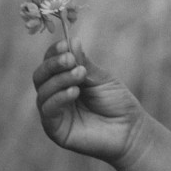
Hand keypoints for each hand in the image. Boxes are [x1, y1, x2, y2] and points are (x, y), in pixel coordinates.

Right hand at [32, 38, 143, 166]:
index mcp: (64, 81)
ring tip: (80, 74)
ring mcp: (54, 113)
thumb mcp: (101, 78)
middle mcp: (55, 96)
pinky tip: (74, 91)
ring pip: (43, 92)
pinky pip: (48, 111)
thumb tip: (71, 41)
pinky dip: (59, 98)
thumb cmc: (117, 102)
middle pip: (40, 76)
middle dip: (53, 65)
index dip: (54, 52)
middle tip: (70, 59)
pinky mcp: (55, 130)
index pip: (50, 63)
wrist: (130, 130)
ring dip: (60, 79)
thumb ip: (84, 63)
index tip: (65, 44)